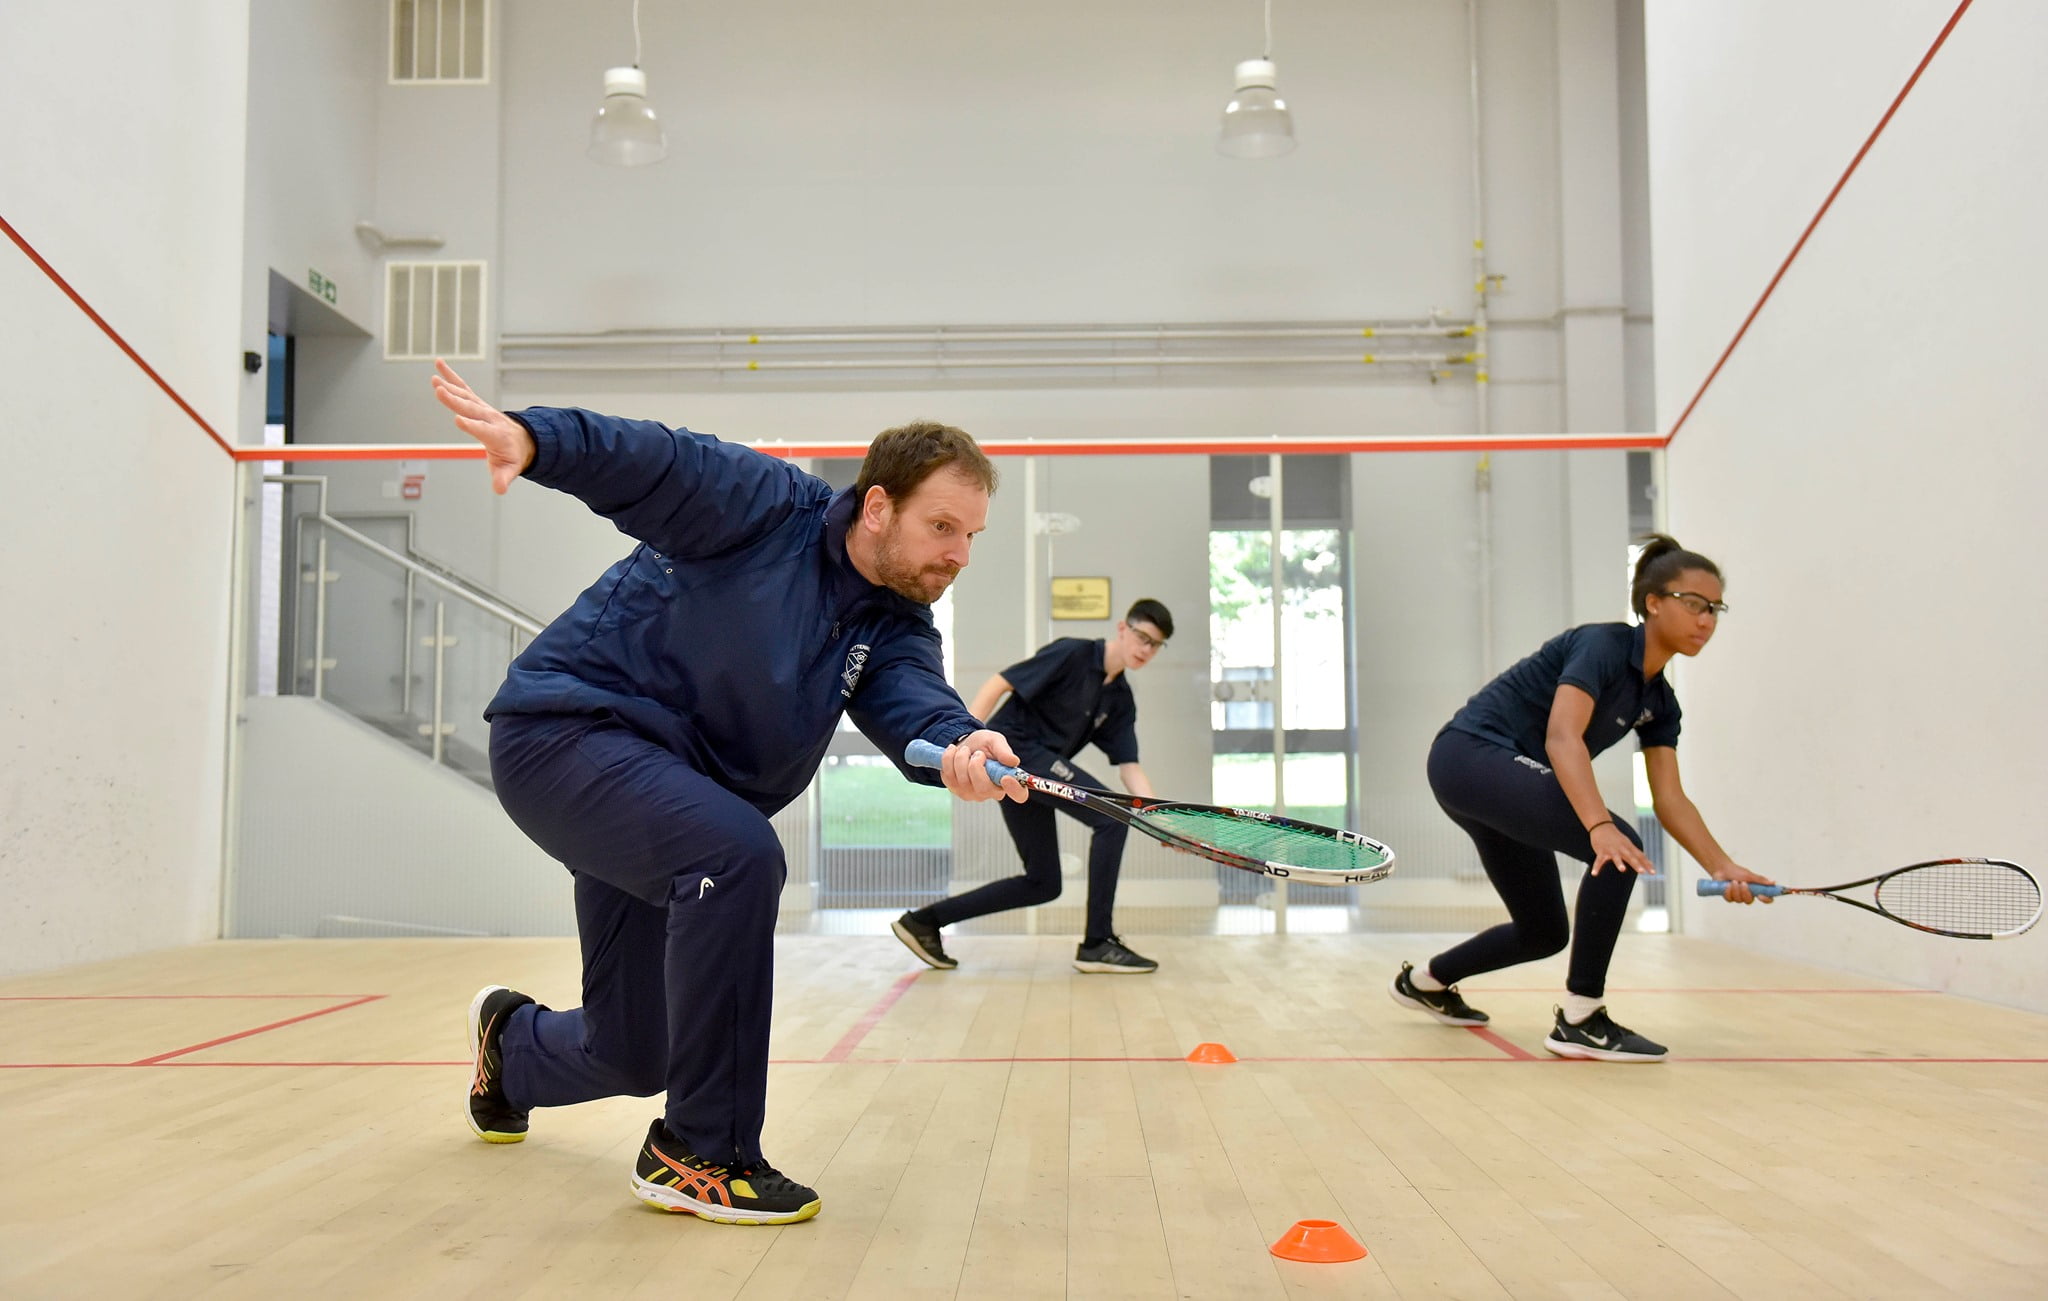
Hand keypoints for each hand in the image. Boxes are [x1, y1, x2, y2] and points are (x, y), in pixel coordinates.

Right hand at [431, 358, 534, 493]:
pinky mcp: (476, 402)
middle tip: (439, 391)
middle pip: (471, 409)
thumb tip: (500, 489)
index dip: (472, 425)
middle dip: (455, 401)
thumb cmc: (513, 456)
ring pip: (465, 396)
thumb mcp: (509, 470)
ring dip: (450, 387)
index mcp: (496, 435)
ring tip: (435, 379)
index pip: (483, 429)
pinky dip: (451, 376)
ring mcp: (482, 409)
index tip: (458, 420)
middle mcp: (489, 418)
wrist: (523, 440)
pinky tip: (439, 365)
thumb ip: (503, 478)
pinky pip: (463, 388)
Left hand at [940, 729, 1027, 803]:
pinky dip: (949, 759)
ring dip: (961, 758)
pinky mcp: (955, 790)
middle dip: (975, 766)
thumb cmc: (984, 745)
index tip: (1006, 778)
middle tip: (977, 753)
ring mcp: (972, 794)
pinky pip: (948, 777)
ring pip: (963, 781)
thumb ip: (1003, 750)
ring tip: (966, 750)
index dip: (1014, 790)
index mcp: (1007, 781)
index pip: (1019, 794)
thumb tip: (1013, 761)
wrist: (964, 744)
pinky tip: (954, 753)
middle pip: (983, 789)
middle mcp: (991, 792)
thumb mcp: (995, 741)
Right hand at [1588, 822, 1655, 875]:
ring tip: (1622, 870)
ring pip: (1616, 857)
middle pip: (1630, 857)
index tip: (1653, 873)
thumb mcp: (1629, 844)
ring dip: (1619, 863)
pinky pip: (1598, 860)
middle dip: (1636, 864)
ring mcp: (1611, 850)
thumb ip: (1638, 854)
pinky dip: (1596, 867)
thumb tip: (1650, 863)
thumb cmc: (1617, 838)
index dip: (1647, 864)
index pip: (1640, 856)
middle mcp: (1621, 849)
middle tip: (1642, 872)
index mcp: (1629, 847)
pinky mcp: (1601, 851)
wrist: (1602, 826)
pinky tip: (1594, 874)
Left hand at [1711, 864, 1775, 904]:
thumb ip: (1760, 880)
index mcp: (1756, 889)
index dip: (1766, 899)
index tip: (1761, 895)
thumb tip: (1773, 882)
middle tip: (1742, 883)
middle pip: (1749, 901)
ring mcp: (1738, 897)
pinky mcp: (1729, 897)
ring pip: (1739, 900)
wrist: (1722, 869)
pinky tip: (1727, 885)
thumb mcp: (1749, 875)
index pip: (1766, 899)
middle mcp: (1748, 895)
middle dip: (1745, 892)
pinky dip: (1728, 891)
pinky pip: (1730, 899)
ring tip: (1733, 881)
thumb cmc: (1737, 871)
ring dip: (1735, 890)